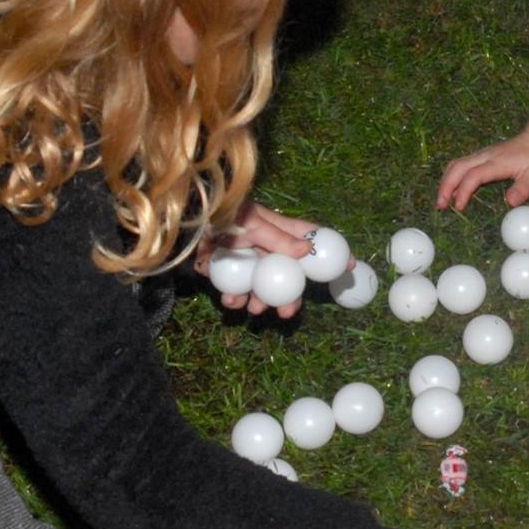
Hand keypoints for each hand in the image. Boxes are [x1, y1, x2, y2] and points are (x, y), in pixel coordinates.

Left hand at [192, 201, 326, 318]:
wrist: (180, 224)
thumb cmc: (218, 215)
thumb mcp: (250, 223)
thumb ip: (278, 239)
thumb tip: (308, 251)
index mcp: (275, 228)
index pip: (310, 238)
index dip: (330, 251)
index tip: (348, 266)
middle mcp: (263, 244)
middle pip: (286, 273)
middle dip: (289, 294)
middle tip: (289, 312)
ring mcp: (244, 258)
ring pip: (261, 286)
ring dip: (261, 300)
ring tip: (255, 309)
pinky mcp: (224, 270)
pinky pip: (236, 289)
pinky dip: (234, 298)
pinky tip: (229, 300)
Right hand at [436, 125, 528, 211]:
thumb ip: (524, 189)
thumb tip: (510, 202)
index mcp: (498, 162)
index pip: (474, 175)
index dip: (464, 191)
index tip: (459, 207)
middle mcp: (486, 156)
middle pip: (457, 167)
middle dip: (446, 186)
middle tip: (440, 205)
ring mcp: (483, 154)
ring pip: (457, 164)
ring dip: (446, 181)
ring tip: (442, 200)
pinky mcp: (483, 156)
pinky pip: (462, 164)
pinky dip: (453, 177)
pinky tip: (453, 190)